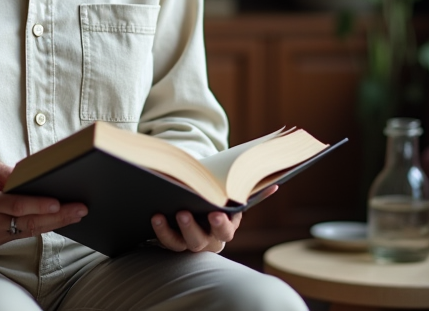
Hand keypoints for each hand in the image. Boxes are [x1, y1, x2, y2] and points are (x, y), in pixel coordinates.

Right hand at [0, 157, 87, 246]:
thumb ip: (8, 172)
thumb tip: (33, 174)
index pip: (14, 205)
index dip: (38, 205)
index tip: (58, 202)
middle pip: (27, 222)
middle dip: (57, 217)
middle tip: (80, 209)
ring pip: (27, 231)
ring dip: (53, 223)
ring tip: (75, 213)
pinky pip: (20, 234)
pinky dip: (38, 227)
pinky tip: (56, 220)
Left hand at [150, 185, 276, 252]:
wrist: (202, 201)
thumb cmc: (218, 193)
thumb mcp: (230, 191)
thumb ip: (247, 188)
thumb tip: (275, 185)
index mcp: (227, 225)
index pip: (226, 229)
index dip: (221, 223)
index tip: (215, 213)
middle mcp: (210, 238)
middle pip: (201, 240)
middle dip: (192, 228)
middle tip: (183, 213)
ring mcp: (191, 242)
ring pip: (182, 243)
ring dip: (172, 230)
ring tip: (160, 215)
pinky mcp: (174, 242)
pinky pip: (166, 241)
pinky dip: (160, 230)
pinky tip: (154, 216)